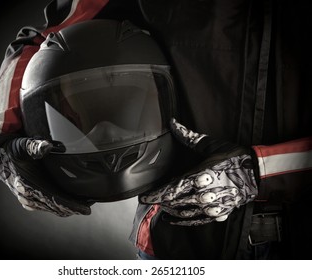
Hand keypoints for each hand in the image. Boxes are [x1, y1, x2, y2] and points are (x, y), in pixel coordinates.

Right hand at [0, 137, 90, 215]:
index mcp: (27, 183)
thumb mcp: (22, 145)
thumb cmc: (12, 150)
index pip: (54, 199)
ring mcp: (27, 198)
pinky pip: (45, 207)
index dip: (71, 206)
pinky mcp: (28, 199)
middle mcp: (27, 194)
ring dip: (66, 209)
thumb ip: (34, 146)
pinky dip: (57, 207)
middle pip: (54, 207)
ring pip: (50, 208)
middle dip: (72, 209)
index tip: (85, 209)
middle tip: (88, 207)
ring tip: (81, 207)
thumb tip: (46, 146)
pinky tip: (67, 206)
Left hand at [139, 118, 257, 225]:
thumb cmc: (234, 157)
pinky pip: (197, 221)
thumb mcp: (210, 144)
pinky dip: (183, 221)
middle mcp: (204, 194)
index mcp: (199, 176)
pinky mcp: (219, 214)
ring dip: (170, 211)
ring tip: (161, 207)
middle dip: (160, 202)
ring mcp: (212, 207)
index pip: (171, 189)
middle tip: (150, 200)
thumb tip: (173, 123)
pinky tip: (173, 220)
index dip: (155, 195)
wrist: (258, 172)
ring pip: (184, 213)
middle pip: (174, 203)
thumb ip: (188, 136)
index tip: (144, 197)